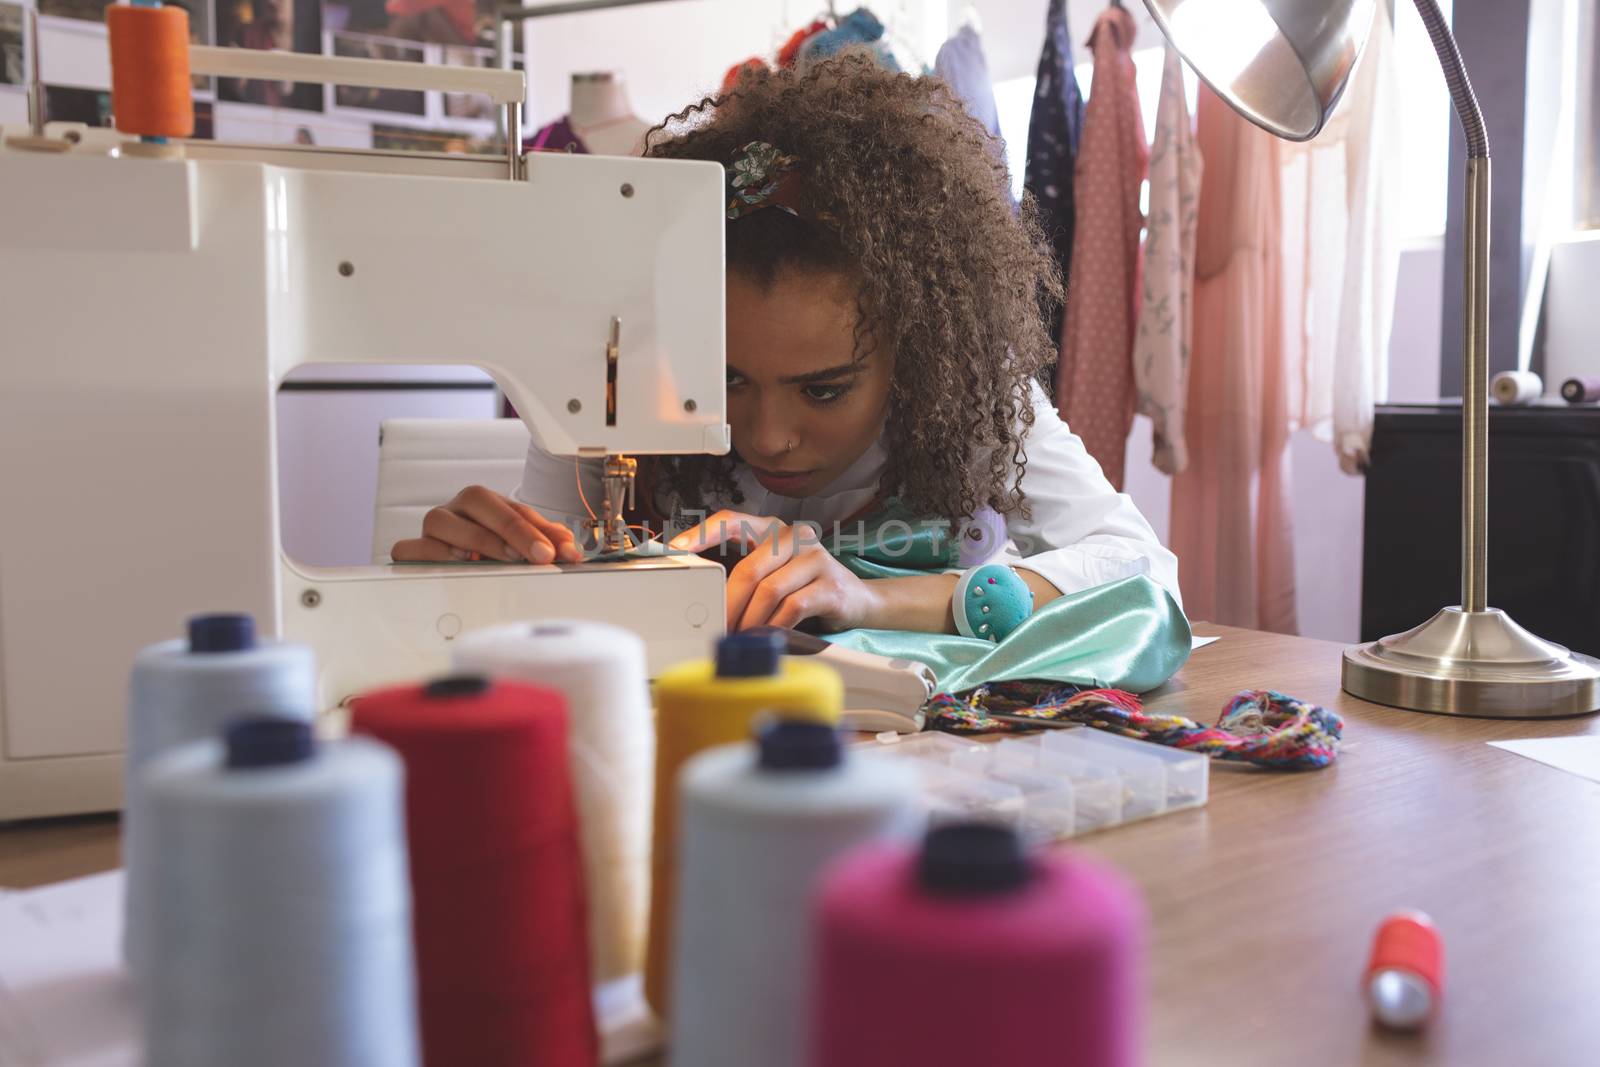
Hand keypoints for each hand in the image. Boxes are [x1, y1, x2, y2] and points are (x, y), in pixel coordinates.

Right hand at [391, 485, 582, 564]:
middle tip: (535, 556)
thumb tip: (570, 548)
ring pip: (439, 521)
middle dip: (510, 529)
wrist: (455, 559)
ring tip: (498, 559)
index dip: (535, 530)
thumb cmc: (489, 546)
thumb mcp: (522, 542)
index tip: (553, 552)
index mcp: (485, 502)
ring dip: (472, 540)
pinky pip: (407, 549)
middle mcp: (456, 509)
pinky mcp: (412, 550)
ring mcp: (432, 529)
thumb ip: (547, 541)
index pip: (511, 508)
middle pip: (476, 500)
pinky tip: (454, 564)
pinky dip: (427, 556)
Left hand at [669, 510, 879, 631]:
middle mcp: (794, 536)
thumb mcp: (773, 573)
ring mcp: (815, 558)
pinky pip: (792, 608)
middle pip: (749, 568)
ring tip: (740, 636)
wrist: (858, 602)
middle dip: (728, 602)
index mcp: (773, 529)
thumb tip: (702, 596)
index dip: (702, 533)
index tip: (676, 549)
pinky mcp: (831, 585)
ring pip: (769, 591)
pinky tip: (767, 637)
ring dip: (749, 620)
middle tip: (717, 625)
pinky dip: (773, 627)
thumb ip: (745, 575)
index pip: (731, 520)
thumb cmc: (804, 588)